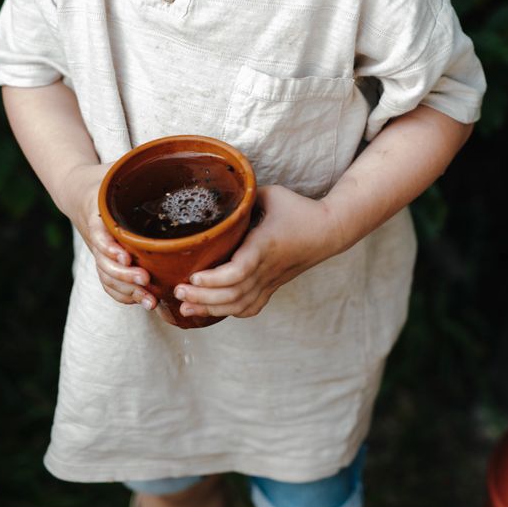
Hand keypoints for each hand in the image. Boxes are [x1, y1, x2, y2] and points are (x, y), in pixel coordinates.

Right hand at [59, 163, 157, 310]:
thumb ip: (141, 166)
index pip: (99, 233)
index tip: (125, 257)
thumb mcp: (119, 166)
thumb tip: (177, 158)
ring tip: (150, 300)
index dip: (110, 248)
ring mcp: (100, 252)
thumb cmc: (107, 177)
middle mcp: (97, 236)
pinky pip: (109, 285)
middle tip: (146, 281)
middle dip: (124, 276)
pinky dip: (124, 296)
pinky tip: (145, 302)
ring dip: (127, 292)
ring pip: (107, 278)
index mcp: (97, 212)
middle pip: (104, 263)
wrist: (79, 191)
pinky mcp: (106, 262)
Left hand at [174, 185, 344, 318]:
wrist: (329, 231)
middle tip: (177, 290)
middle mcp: (267, 268)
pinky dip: (229, 312)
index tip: (193, 275)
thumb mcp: (270, 194)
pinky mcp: (273, 286)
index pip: (238, 271)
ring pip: (239, 306)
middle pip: (233, 294)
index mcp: (264, 245)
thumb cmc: (300, 210)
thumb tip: (217, 194)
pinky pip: (250, 308)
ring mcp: (270, 280)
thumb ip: (243, 196)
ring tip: (185, 306)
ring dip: (210, 309)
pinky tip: (211, 310)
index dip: (213, 279)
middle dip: (202, 297)